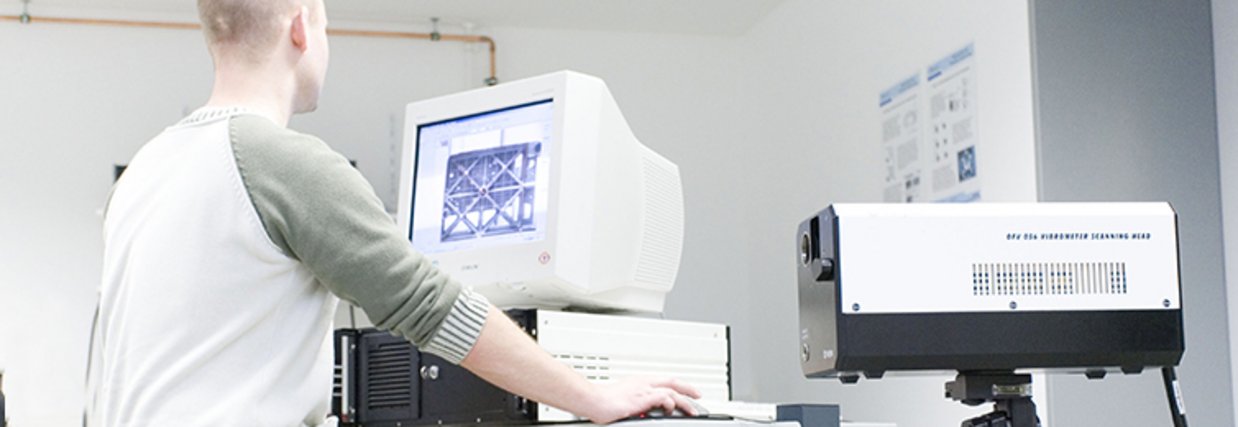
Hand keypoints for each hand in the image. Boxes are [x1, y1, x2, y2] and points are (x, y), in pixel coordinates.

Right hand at [577, 378, 702, 423]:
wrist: (593, 400)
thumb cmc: (602, 401)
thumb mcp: (623, 400)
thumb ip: (635, 403)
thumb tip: (643, 410)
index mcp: (639, 381)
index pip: (663, 380)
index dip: (677, 385)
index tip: (684, 391)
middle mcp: (643, 382)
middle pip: (672, 381)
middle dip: (687, 388)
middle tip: (698, 395)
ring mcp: (643, 389)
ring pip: (671, 390)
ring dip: (684, 400)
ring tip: (692, 409)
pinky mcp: (642, 397)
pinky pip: (663, 397)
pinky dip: (670, 403)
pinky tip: (671, 410)